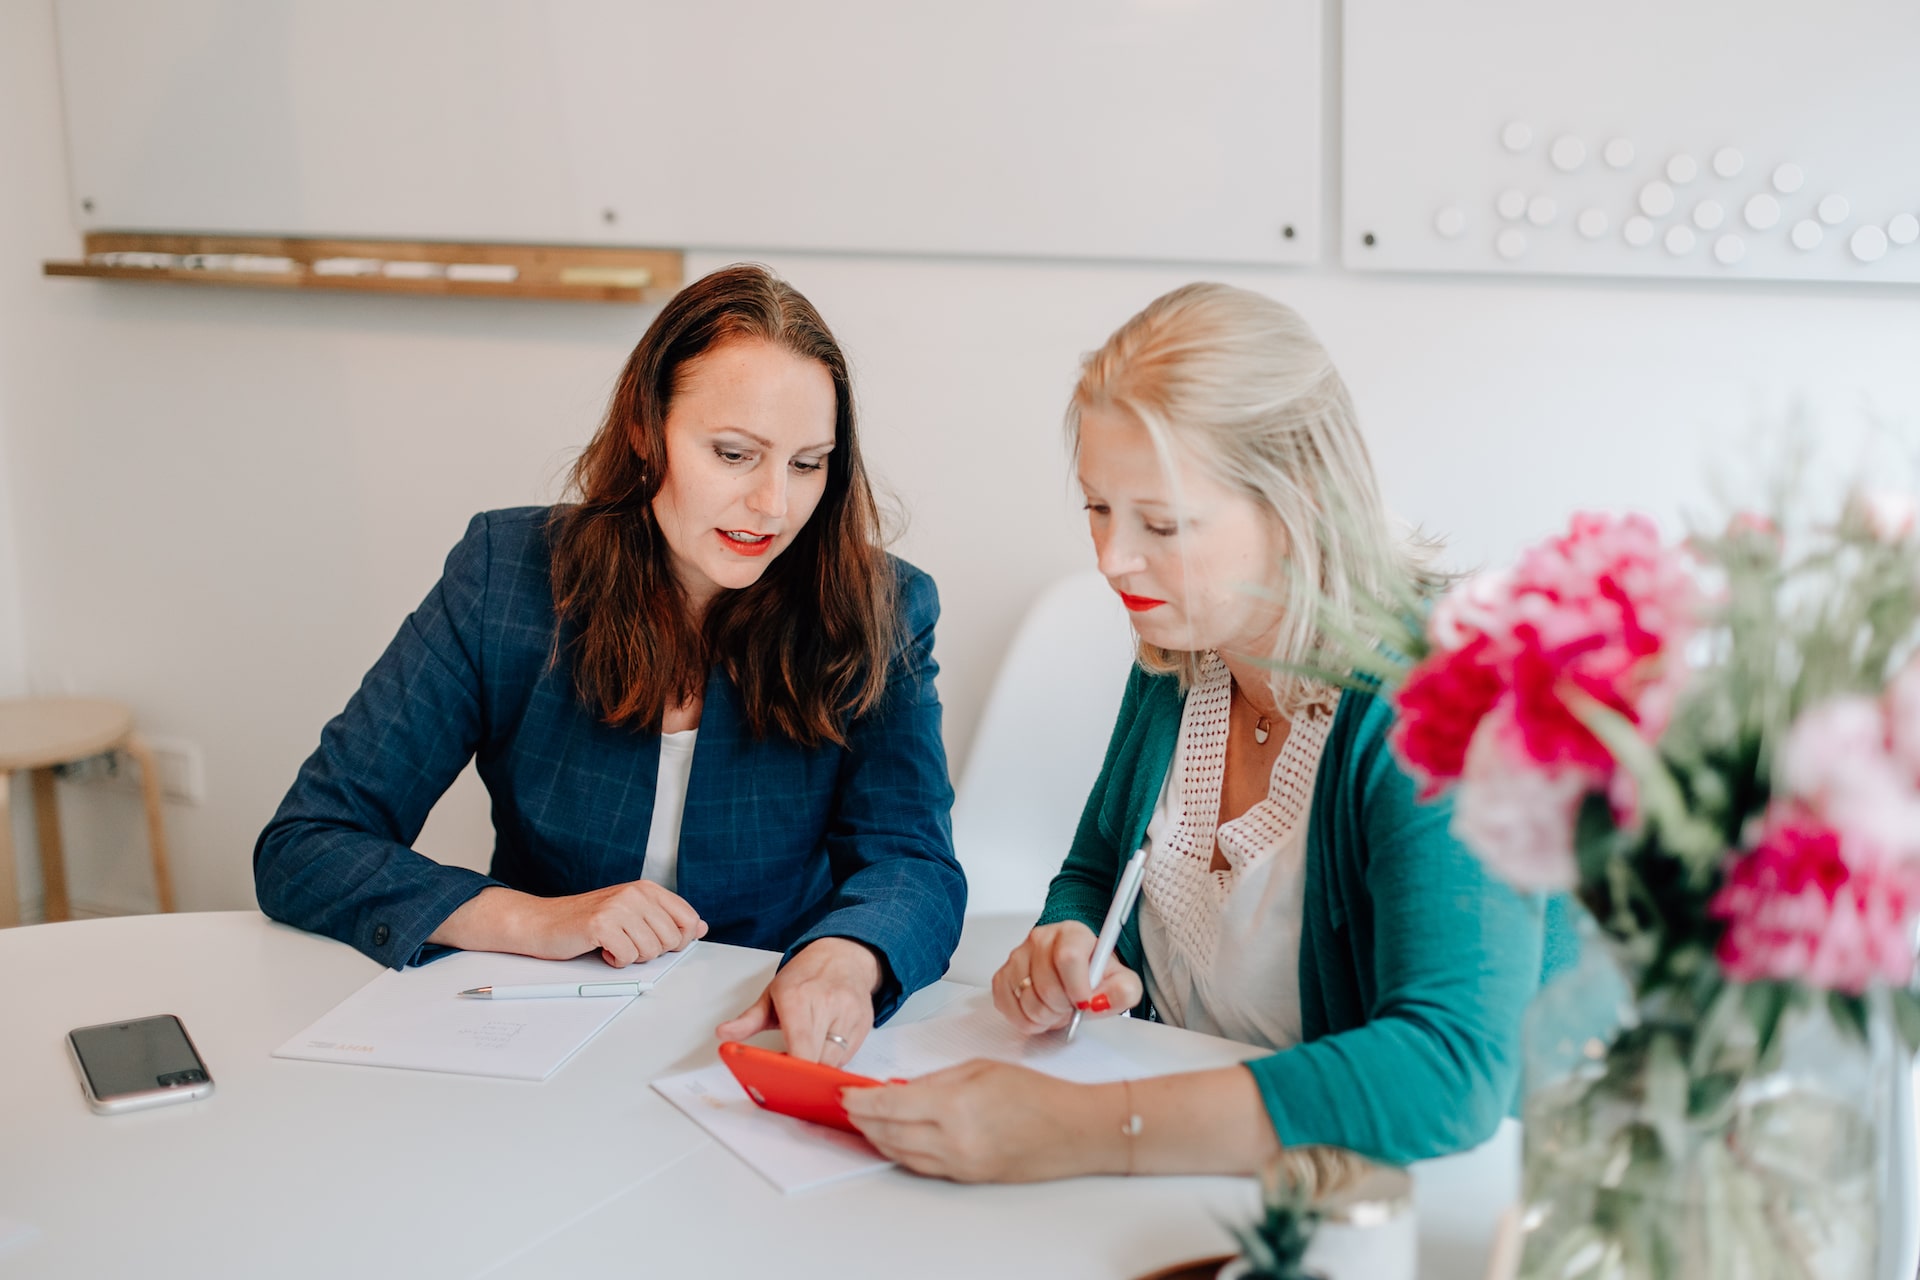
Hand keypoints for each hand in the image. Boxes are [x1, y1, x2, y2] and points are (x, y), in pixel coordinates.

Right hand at [508, 880, 706, 965]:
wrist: (543, 922)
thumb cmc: (588, 922)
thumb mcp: (632, 915)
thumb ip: (667, 919)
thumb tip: (701, 927)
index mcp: (647, 889)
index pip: (689, 919)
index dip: (680, 940)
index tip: (658, 941)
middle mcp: (636, 893)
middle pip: (672, 940)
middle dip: (652, 951)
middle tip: (628, 942)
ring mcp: (618, 907)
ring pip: (651, 951)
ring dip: (632, 957)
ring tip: (613, 943)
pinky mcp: (601, 924)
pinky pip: (628, 957)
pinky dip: (615, 961)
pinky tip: (602, 949)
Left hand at [715, 937, 882, 1066]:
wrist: (843, 955)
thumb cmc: (806, 975)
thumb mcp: (771, 994)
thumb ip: (748, 1019)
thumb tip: (724, 1034)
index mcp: (798, 997)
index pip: (800, 1047)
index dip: (792, 1070)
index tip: (781, 1078)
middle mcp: (828, 1004)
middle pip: (818, 1060)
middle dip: (802, 1072)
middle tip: (789, 1072)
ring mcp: (850, 1014)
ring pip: (834, 1062)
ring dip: (818, 1067)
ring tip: (806, 1055)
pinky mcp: (864, 1023)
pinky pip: (848, 1057)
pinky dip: (833, 1060)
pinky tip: (823, 1048)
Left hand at [841, 1060, 1111, 1182]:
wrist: (1073, 1131)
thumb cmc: (1037, 1094)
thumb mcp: (980, 1069)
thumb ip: (935, 1079)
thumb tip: (901, 1088)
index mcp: (954, 1106)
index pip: (889, 1106)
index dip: (860, 1101)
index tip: (845, 1094)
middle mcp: (952, 1141)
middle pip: (888, 1134)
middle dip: (863, 1122)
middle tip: (848, 1108)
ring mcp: (959, 1164)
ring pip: (901, 1154)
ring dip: (878, 1139)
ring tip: (865, 1124)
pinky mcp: (967, 1177)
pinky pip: (923, 1166)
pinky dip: (902, 1152)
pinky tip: (896, 1139)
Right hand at [991, 922, 1142, 1035]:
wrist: (1074, 972)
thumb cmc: (1094, 975)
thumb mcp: (1122, 982)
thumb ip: (1124, 990)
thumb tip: (1102, 1000)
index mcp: (1072, 933)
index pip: (1068, 957)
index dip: (1077, 988)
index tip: (1084, 1000)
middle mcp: (1041, 939)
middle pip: (1047, 985)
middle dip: (1063, 1008)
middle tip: (1072, 1006)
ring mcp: (1018, 956)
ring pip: (1027, 1000)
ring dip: (1046, 1016)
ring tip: (1057, 1008)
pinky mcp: (1003, 976)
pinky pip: (1008, 1006)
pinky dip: (1025, 1019)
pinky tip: (1039, 1011)